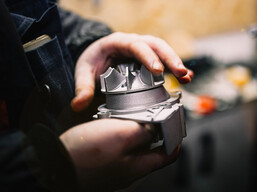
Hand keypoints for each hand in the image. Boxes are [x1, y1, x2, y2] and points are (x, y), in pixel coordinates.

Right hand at [60, 119, 179, 190]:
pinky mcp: (101, 166)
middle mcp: (129, 171)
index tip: (175, 123)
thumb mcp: (123, 135)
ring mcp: (114, 170)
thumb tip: (158, 128)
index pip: (169, 154)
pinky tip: (108, 127)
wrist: (52, 167)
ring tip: (127, 117)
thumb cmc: (86, 154)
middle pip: (151, 150)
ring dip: (133, 133)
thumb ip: (146, 131)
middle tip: (149, 114)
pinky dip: (117, 138)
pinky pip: (116, 151)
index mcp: (140, 165)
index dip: (175, 137)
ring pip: (132, 149)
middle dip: (153, 131)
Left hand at [71, 32, 193, 111]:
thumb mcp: (83, 71)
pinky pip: (165, 61)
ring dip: (176, 63)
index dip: (148, 57)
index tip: (158, 70)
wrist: (98, 55)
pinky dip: (176, 69)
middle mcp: (134, 43)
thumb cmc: (93, 60)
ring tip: (187, 77)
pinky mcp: (150, 59)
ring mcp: (145, 50)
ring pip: (164, 51)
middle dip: (170, 58)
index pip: (136, 46)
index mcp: (118, 41)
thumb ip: (82, 87)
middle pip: (156, 45)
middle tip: (180, 73)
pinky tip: (186, 78)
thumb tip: (78, 105)